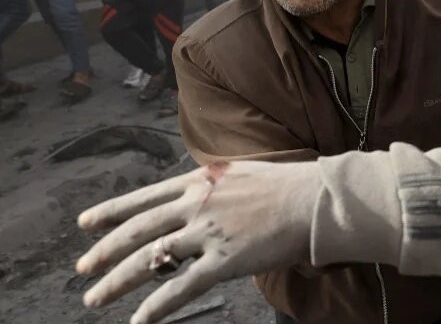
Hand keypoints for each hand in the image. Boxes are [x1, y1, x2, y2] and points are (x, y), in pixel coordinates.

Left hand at [76, 161, 320, 323]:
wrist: (315, 200)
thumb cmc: (288, 185)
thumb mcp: (240, 174)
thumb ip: (213, 185)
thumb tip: (198, 193)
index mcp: (199, 182)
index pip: (143, 198)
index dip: (111, 212)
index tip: (85, 223)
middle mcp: (196, 206)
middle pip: (137, 231)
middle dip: (104, 251)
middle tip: (81, 269)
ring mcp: (207, 234)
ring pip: (149, 260)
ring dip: (117, 281)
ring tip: (94, 297)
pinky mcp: (224, 262)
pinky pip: (182, 288)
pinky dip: (156, 307)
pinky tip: (139, 321)